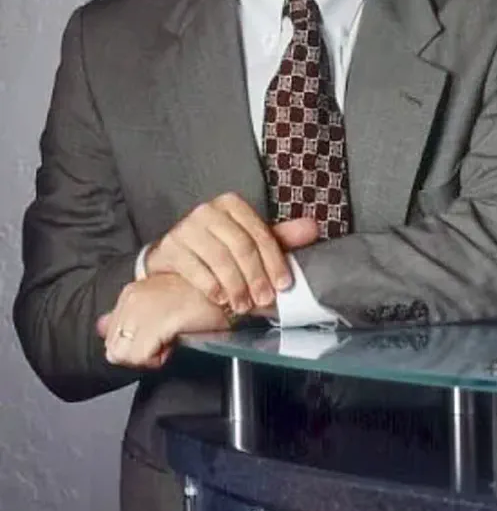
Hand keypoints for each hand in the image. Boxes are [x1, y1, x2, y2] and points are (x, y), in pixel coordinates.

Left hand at [97, 274, 228, 368]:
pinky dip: (158, 358)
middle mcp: (131, 298)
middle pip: (114, 349)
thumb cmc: (199, 299)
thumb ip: (127, 316)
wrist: (228, 291)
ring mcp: (142, 309)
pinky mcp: (157, 321)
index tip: (158, 337)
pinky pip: (142, 357)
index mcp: (130, 293)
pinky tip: (175, 342)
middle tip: (165, 341)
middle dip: (138, 353)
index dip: (134, 346)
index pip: (111, 338)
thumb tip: (100, 326)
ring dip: (147, 357)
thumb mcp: (158, 303)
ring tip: (170, 340)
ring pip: (124, 355)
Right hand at [144, 192, 318, 313]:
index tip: (284, 285)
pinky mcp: (170, 246)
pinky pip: (194, 268)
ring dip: (235, 286)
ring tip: (243, 305)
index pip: (260, 233)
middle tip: (264, 300)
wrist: (173, 261)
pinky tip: (221, 298)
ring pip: (219, 258)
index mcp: (231, 204)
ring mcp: (186, 227)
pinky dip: (211, 286)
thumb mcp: (249, 243)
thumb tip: (313, 228)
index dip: (275, 262)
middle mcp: (207, 210)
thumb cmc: (217, 251)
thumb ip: (279, 238)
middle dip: (256, 277)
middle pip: (241, 246)